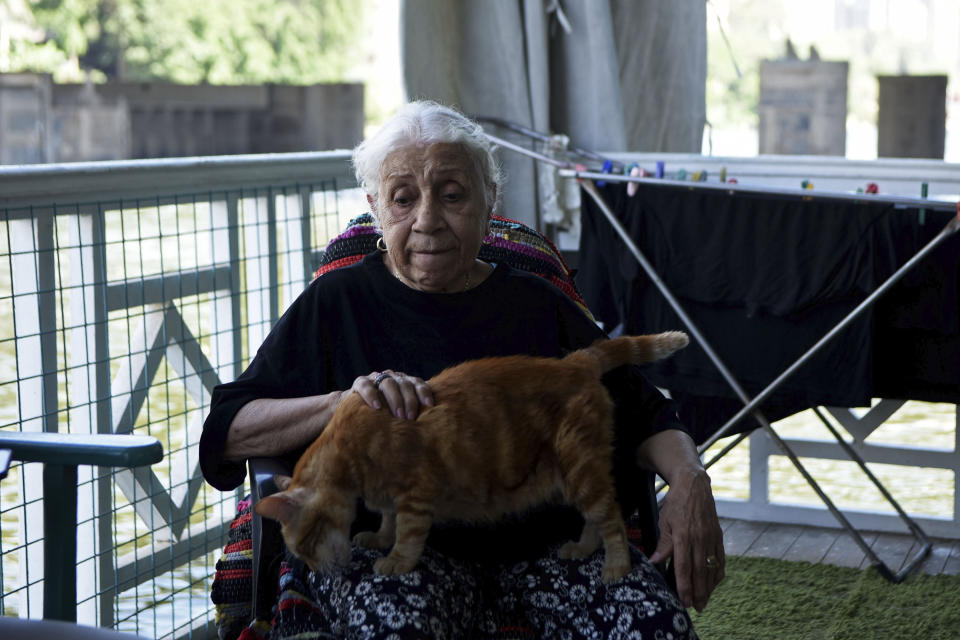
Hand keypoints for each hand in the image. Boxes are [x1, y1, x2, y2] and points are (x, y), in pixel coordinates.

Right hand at [350, 370, 433, 419]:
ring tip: (398, 416)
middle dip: (409, 401)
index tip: (430, 405)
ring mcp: (376, 378)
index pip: (417, 383)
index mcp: (405, 382)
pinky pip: (366, 385)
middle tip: (411, 418)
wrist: (355, 411)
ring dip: (395, 399)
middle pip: (404, 384)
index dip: (424, 392)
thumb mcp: (399, 413)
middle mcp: (392, 377)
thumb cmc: (384, 415)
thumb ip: (412, 413)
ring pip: (388, 383)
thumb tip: (433, 426)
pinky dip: (371, 395)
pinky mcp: (360, 382)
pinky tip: (377, 407)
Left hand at [648, 469, 724, 611]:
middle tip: (697, 607)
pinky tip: (715, 582)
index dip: (684, 585)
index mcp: (683, 535)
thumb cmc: (676, 503)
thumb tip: (655, 561)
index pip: (684, 566)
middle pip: (700, 571)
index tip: (684, 600)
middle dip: (699, 592)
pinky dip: (718, 572)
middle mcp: (699, 538)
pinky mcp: (718, 535)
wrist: (694, 485)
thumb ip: (663, 543)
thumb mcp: (664, 521)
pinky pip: (720, 558)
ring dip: (709, 586)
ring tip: (705, 601)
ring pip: (712, 567)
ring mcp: (711, 537)